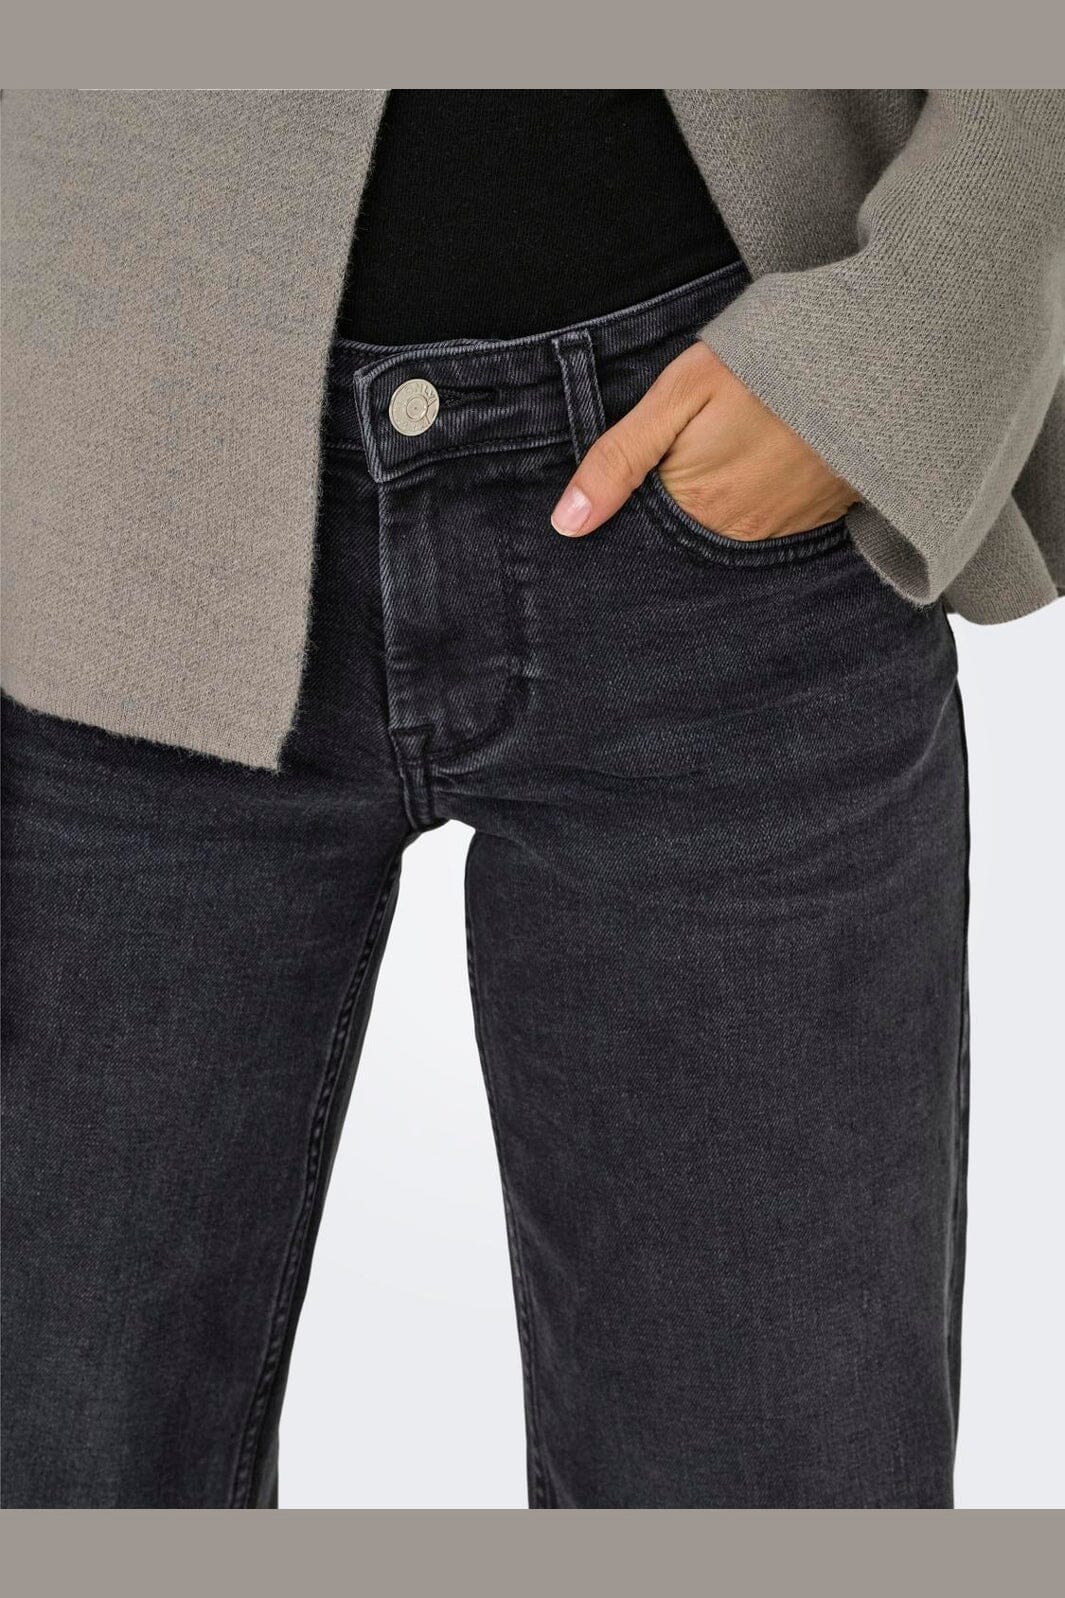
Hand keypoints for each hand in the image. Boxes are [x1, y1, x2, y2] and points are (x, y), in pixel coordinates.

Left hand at [549, 340, 859, 540]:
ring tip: (734, 446)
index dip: (639, 498)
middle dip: (682, 499)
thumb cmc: (763, 367)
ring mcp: (785, 528)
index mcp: (697, 507)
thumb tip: (566, 525)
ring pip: (731, 525)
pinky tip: (766, 455)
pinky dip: (762, 494)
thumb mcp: (678, 396)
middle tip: (698, 445)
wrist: (869, 355)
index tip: (650, 463)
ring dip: (725, 496)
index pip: (646, 528)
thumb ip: (618, 459)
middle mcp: (741, 532)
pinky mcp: (822, 515)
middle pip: (689, 529)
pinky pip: (775, 518)